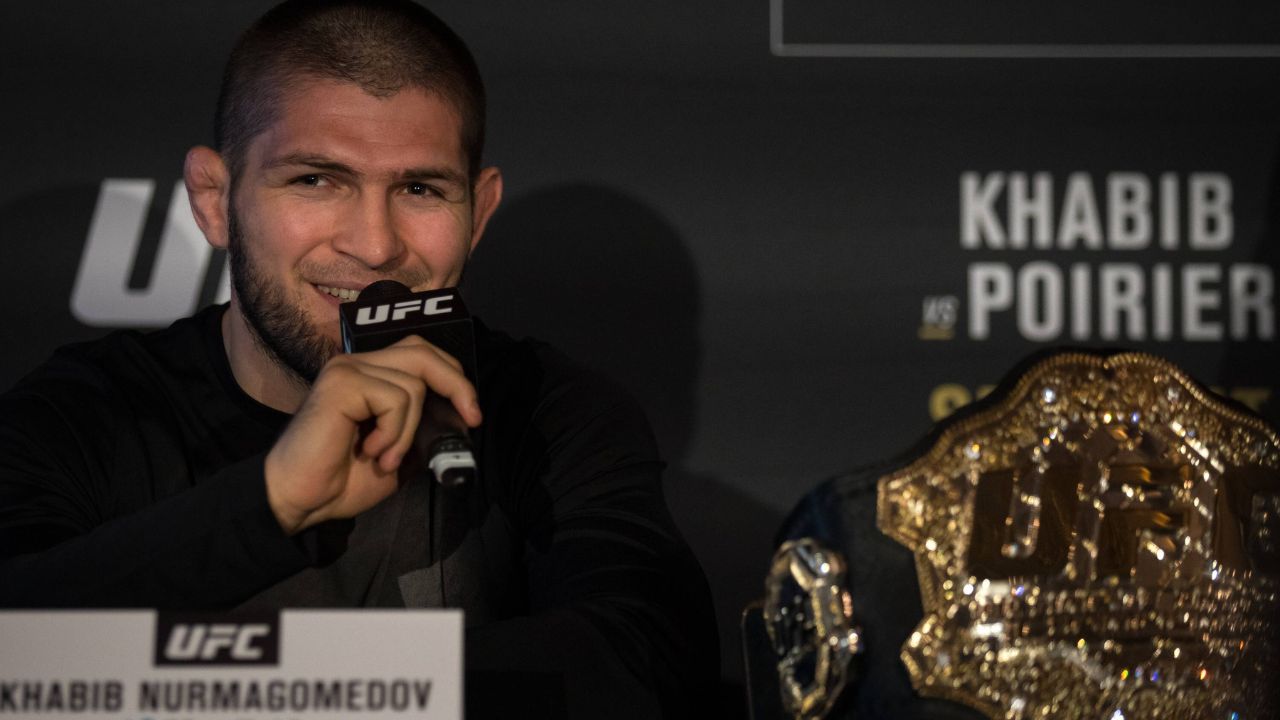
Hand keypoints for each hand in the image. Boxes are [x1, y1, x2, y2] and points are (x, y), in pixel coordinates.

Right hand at [263, 335, 481, 534]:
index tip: (472, 413)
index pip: (422, 354)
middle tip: (470, 418)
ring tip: (383, 457)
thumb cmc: (342, 479)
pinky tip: (369, 451)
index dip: (453, 377)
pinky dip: (393, 433)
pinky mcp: (342, 383)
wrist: (300, 500)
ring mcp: (348, 371)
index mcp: (370, 375)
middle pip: (423, 353)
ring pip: (413, 386)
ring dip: (407, 432)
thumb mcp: (398, 453)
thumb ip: (423, 430)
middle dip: (456, 384)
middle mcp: (357, 364)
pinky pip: (394, 400)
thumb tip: (459, 418)